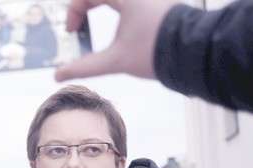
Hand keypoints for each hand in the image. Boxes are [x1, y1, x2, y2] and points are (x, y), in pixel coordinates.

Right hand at [54, 0, 178, 80]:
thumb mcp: (115, 60)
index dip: (75, 12)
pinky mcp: (160, 5)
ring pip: (117, 0)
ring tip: (97, 27)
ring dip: (102, 6)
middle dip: (87, 6)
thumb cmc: (156, 51)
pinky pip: (132, 3)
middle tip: (80, 25)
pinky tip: (121, 31)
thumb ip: (85, 66)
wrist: (194, 53)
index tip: (73, 31)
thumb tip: (59, 74)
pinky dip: (119, 9)